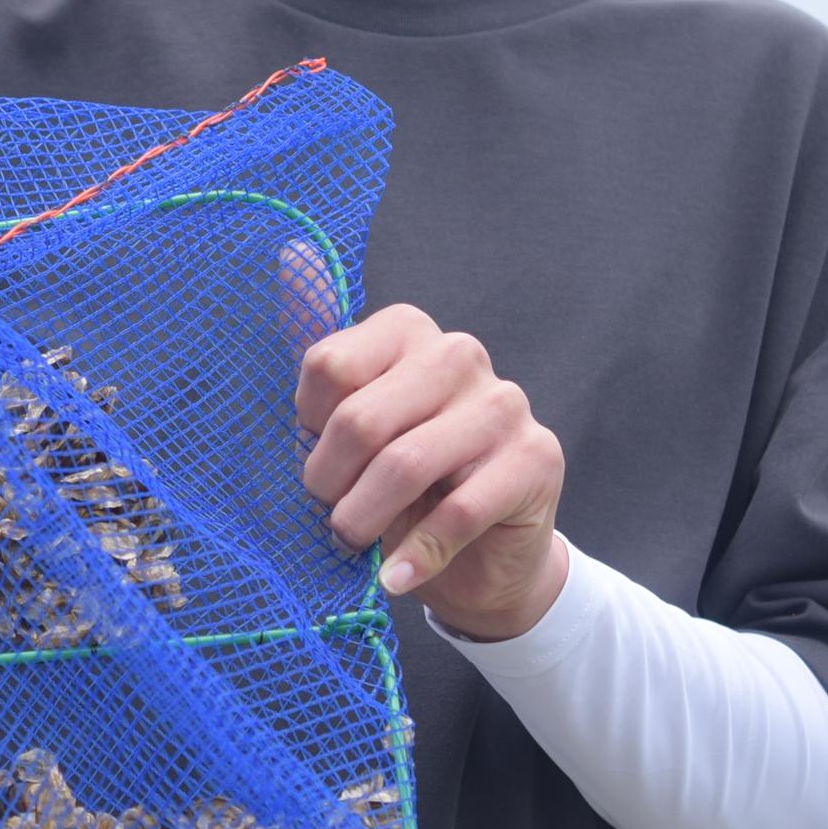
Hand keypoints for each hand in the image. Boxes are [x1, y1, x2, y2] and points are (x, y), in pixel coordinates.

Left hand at [293, 304, 570, 641]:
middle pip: (361, 418)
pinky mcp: (537, 458)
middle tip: (329, 520)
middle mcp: (458, 354)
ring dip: (364, 520)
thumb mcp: (347, 429)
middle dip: (329, 484)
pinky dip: (415, 555)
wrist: (481, 560)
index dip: (308, 430)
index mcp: (406, 330)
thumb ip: (319, 358)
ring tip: (353, 548)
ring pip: (406, 464)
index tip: (315, 463)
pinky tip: (395, 576)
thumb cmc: (401, 489)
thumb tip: (291, 252)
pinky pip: (457, 511)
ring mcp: (503, 403)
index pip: (327, 367)